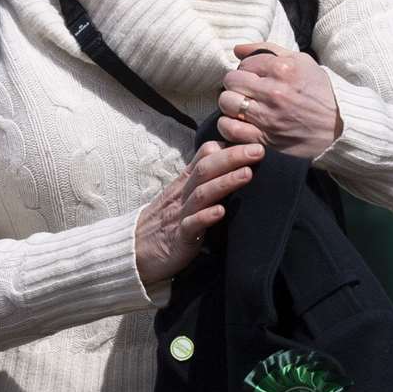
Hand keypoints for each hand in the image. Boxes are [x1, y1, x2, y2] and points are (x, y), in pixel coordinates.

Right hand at [134, 140, 261, 284]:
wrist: (135, 251)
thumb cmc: (165, 221)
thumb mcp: (181, 195)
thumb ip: (201, 179)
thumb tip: (227, 159)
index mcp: (185, 183)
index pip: (204, 157)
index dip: (227, 147)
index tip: (251, 140)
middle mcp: (182, 195)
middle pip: (205, 170)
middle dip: (232, 158)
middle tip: (258, 150)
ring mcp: (180, 215)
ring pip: (201, 194)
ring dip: (225, 182)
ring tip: (247, 174)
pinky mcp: (179, 238)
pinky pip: (192, 225)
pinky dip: (206, 217)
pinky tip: (221, 212)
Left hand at [217, 42, 342, 159]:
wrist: (339, 126)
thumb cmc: (320, 92)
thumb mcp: (302, 62)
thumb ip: (268, 51)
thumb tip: (238, 49)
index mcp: (283, 69)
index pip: (244, 64)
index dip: (247, 69)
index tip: (254, 76)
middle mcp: (274, 92)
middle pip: (232, 81)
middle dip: (235, 84)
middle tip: (245, 90)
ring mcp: (268, 117)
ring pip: (228, 103)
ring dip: (231, 103)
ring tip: (241, 105)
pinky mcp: (265, 138)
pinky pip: (231, 129)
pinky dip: (228, 124)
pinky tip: (238, 122)